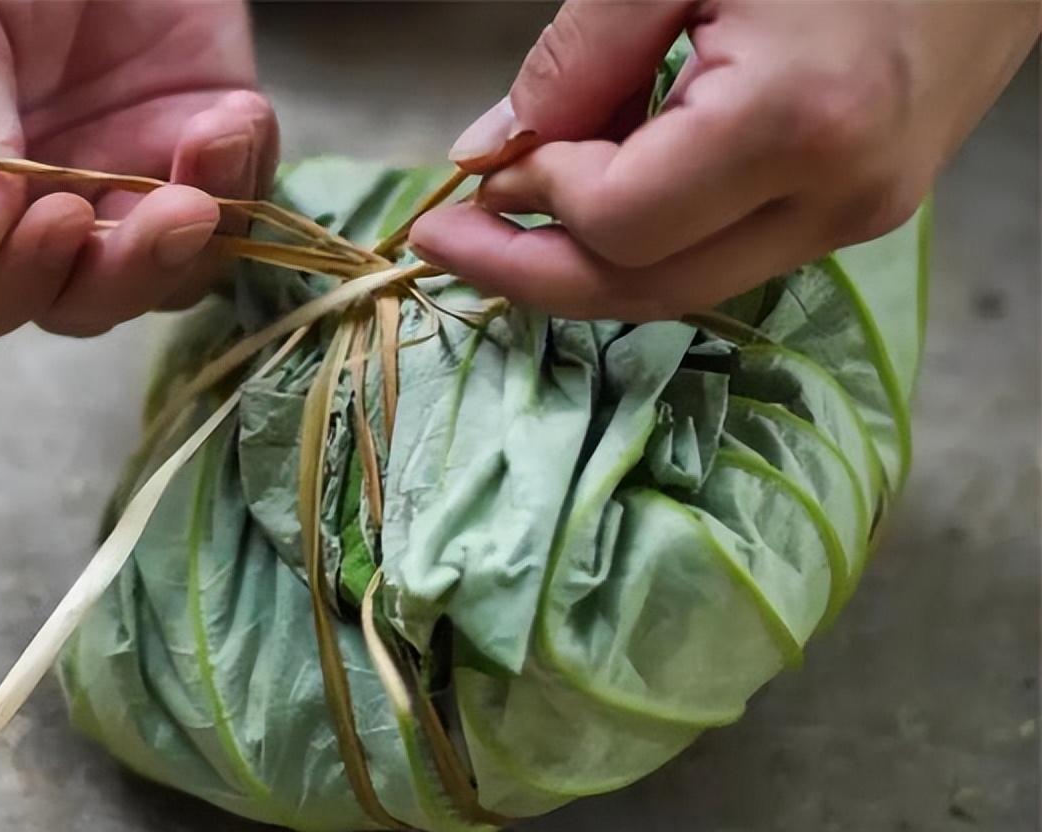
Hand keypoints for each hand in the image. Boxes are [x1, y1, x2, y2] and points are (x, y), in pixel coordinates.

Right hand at [0, 0, 276, 352]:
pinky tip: (229, 116)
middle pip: (66, 307)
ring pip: (156, 284)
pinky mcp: (188, 162)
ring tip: (205, 160)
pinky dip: (242, 180)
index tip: (50, 214)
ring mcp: (109, 195)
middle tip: (162, 210)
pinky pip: (230, 215)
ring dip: (187, 244)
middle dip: (118, 274)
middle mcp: (15, 218)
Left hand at [411, 0, 1038, 320]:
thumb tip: (489, 155)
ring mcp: (864, 212)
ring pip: (688, 286)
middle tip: (445, 242)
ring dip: (592, 254)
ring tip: (527, 198)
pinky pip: (731, 250)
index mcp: (796, 119)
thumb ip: (576, 58)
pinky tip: (612, 178)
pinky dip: (655, 230)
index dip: (536, 201)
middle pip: (648, 290)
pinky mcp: (867, 206)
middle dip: (533, 274)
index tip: (488, 165)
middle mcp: (840, 195)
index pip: (621, 223)